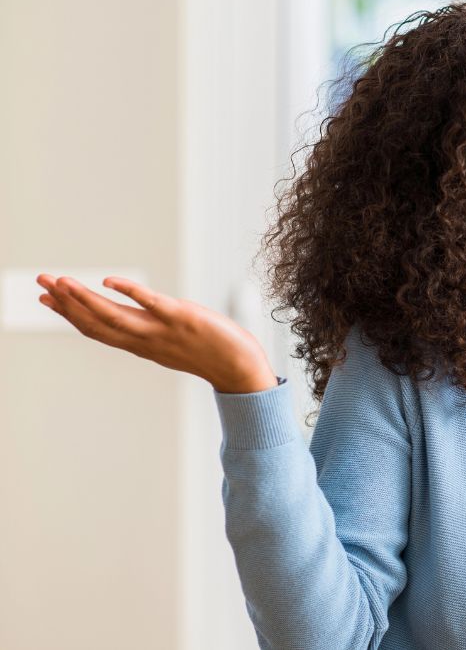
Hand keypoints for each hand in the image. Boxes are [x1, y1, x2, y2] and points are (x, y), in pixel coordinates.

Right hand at [35, 274, 277, 392]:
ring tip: (61, 282)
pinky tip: (110, 281)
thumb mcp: (171, 342)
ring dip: (85, 300)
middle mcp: (146, 340)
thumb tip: (134, 312)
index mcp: (141, 344)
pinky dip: (130, 292)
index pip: (97, 330)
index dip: (69, 315)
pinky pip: (152, 304)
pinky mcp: (183, 319)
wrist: (240, 369)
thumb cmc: (211, 353)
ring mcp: (162, 330)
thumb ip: (150, 328)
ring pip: (115, 316)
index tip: (46, 300)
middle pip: (97, 323)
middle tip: (40, 284)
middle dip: (66, 304)